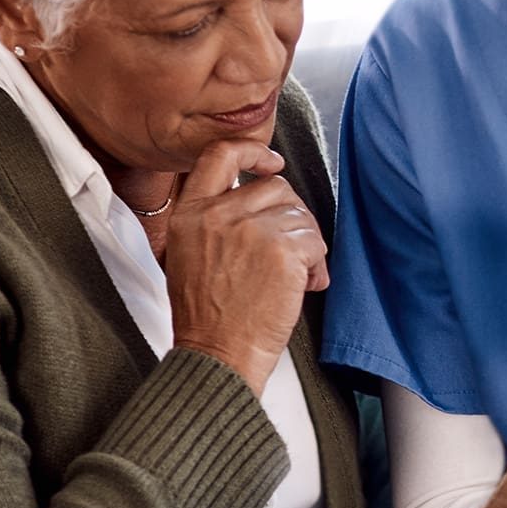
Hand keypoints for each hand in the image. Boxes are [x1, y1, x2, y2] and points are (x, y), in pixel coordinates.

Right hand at [164, 139, 328, 395]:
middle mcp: (218, 214)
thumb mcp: (189, 255)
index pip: (220, 155)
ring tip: (295, 279)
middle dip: (292, 216)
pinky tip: (305, 287)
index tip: (273, 163)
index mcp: (190, 213)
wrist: (217, 356)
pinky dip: (317, 265)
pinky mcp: (282, 251)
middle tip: (292, 253)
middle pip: (276, 187)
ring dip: (307, 246)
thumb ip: (215, 219)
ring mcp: (251, 230)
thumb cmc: (208, 317)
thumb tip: (260, 193)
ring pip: (300, 215)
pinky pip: (316, 241)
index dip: (254, 151)